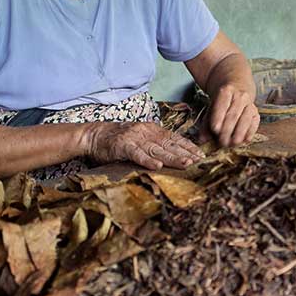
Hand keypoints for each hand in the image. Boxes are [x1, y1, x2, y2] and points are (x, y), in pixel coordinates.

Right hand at [85, 122, 204, 169]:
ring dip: (172, 157)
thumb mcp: (141, 137)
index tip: (201, 155)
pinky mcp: (122, 146)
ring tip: (186, 163)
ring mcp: (134, 138)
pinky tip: (157, 166)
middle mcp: (146, 132)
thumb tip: (175, 153)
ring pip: (157, 149)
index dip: (188, 146)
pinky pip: (137, 154)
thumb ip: (155, 143)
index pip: (174, 138)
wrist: (94, 135)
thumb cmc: (119, 139)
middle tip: (200, 161)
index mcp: (152, 130)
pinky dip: (147, 160)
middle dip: (185, 153)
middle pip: (169, 144)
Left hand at [201, 84, 259, 146]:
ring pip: (245, 119)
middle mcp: (239, 95)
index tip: (215, 130)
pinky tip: (244, 140)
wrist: (237, 87)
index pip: (222, 105)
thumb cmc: (221, 102)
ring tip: (232, 143)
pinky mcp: (256, 111)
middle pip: (233, 114)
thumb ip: (206, 124)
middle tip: (222, 142)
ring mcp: (249, 103)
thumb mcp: (211, 107)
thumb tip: (202, 139)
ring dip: (239, 133)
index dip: (218, 118)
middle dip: (228, 130)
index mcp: (225, 91)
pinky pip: (254, 123)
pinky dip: (250, 132)